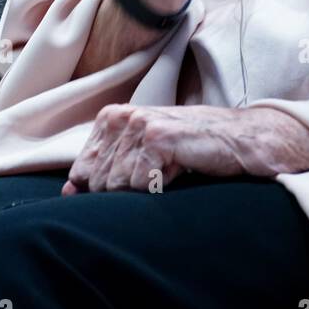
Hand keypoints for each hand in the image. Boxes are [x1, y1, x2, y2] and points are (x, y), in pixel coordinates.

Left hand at [60, 103, 268, 194]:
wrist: (240, 140)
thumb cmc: (193, 149)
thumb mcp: (143, 156)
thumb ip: (105, 169)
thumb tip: (68, 193)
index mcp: (111, 118)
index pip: (82, 173)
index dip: (105, 189)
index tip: (137, 181)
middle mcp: (121, 116)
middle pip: (98, 182)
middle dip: (126, 190)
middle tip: (158, 175)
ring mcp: (139, 124)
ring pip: (117, 185)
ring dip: (146, 188)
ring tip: (170, 171)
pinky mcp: (157, 137)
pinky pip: (139, 183)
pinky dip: (160, 186)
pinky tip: (179, 169)